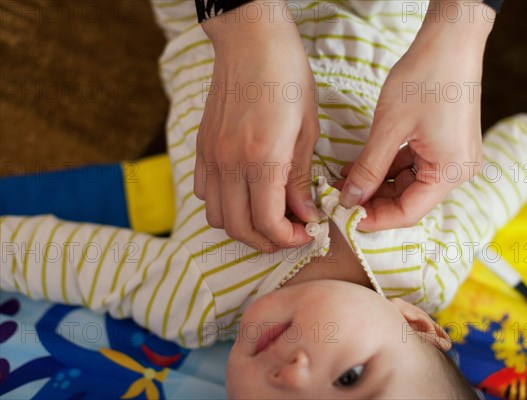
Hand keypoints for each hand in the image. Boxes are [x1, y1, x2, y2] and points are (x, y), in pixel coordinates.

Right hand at [195, 1, 319, 252]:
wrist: (251, 41)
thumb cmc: (286, 77)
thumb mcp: (306, 129)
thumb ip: (300, 178)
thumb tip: (305, 214)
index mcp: (263, 158)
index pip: (268, 223)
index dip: (288, 239)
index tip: (306, 233)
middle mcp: (230, 163)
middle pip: (239, 228)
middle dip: (266, 241)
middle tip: (289, 235)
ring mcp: (211, 156)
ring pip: (217, 216)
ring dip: (243, 226)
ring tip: (268, 217)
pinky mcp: (201, 148)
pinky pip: (203, 193)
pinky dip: (224, 205)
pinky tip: (245, 194)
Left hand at [339, 0, 493, 230]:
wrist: (450, 39)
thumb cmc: (425, 77)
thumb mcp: (389, 127)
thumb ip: (369, 169)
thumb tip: (349, 200)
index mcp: (452, 171)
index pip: (409, 212)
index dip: (374, 219)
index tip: (344, 217)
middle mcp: (458, 170)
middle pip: (409, 200)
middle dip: (372, 201)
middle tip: (338, 199)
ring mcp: (453, 157)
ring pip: (408, 184)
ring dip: (376, 184)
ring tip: (343, 183)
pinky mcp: (445, 145)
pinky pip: (413, 166)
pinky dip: (387, 168)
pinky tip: (360, 168)